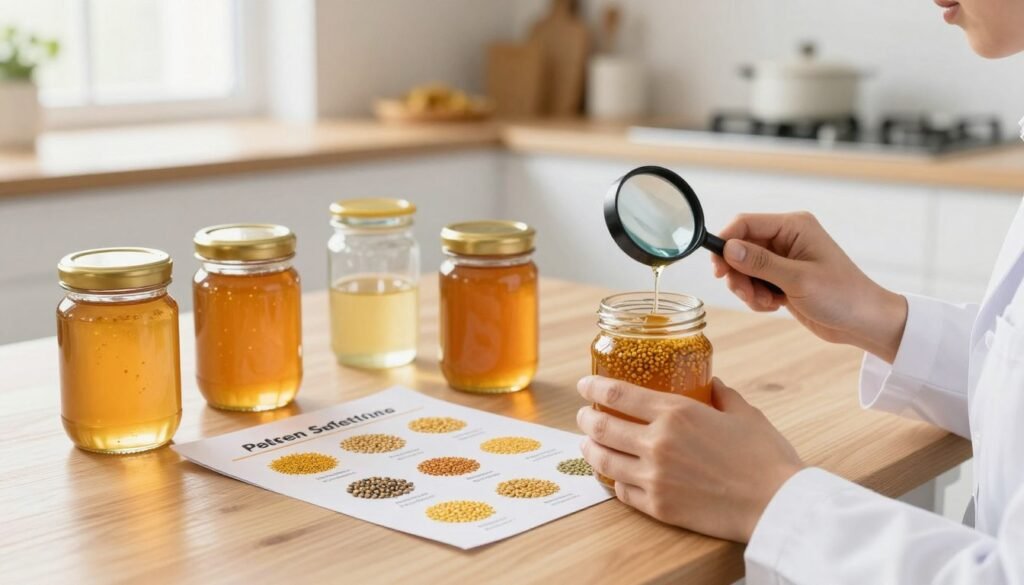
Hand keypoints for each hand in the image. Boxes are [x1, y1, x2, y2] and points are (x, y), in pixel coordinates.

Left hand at [576, 375, 803, 542]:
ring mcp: (653, 477)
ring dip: (589, 449)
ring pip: (603, 460)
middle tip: (583, 415)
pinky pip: (621, 491)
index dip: (593, 387)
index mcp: (675, 413)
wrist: (776, 504)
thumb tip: (712, 383)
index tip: (584, 384)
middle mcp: (656, 442)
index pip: (617, 393)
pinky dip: (612, 480)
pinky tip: (613, 475)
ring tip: (588, 444)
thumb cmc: (765, 457)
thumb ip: (722, 395)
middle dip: (585, 418)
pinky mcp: (658, 507)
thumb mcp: (744, 413)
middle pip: (600, 426)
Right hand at [710, 212, 907, 362]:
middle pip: (740, 248)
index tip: (719, 270)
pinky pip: (754, 282)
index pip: (745, 224)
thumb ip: (760, 263)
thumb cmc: (842, 296)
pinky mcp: (782, 277)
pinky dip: (757, 296)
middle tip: (747, 294)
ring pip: (744, 268)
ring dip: (748, 289)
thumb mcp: (798, 280)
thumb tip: (728, 248)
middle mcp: (787, 238)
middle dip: (738, 274)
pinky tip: (774, 305)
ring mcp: (784, 259)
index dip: (726, 243)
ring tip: (767, 303)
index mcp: (794, 227)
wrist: (864, 322)